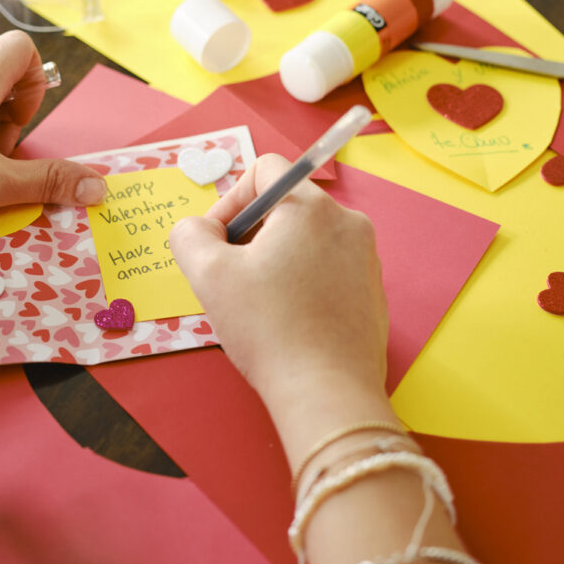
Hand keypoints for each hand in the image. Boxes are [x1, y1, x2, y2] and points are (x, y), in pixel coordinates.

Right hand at [168, 154, 389, 410]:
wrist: (327, 393)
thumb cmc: (269, 329)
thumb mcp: (209, 275)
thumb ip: (190, 235)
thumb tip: (198, 229)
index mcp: (312, 207)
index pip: (265, 170)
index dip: (230, 201)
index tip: (217, 244)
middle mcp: (349, 223)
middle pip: (286, 207)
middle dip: (252, 235)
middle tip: (232, 279)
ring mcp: (367, 260)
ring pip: (306, 241)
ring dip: (275, 262)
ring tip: (259, 305)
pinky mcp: (373, 294)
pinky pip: (328, 271)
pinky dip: (302, 285)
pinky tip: (288, 323)